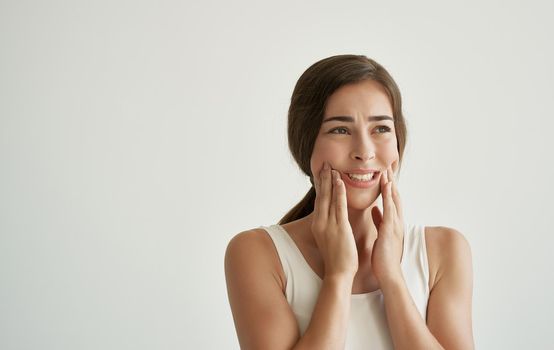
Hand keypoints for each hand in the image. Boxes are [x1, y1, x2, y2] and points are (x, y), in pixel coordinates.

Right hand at [311, 161, 357, 277]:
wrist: (338, 273)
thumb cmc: (337, 257)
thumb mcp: (329, 237)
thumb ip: (330, 224)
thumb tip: (333, 215)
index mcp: (318, 224)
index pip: (319, 200)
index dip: (320, 185)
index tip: (321, 172)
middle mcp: (320, 222)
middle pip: (321, 196)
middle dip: (323, 178)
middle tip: (325, 163)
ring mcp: (328, 225)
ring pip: (329, 198)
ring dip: (331, 181)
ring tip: (332, 167)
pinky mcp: (339, 228)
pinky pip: (339, 207)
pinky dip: (339, 193)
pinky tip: (340, 182)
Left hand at [370, 161, 404, 284]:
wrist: (389, 273)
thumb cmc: (384, 255)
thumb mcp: (381, 233)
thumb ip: (379, 220)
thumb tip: (375, 209)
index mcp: (392, 221)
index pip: (392, 199)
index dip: (389, 184)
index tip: (385, 170)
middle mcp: (396, 220)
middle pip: (395, 195)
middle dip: (392, 179)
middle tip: (389, 163)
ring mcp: (395, 224)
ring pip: (394, 199)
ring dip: (391, 183)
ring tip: (387, 169)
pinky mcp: (390, 230)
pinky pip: (390, 209)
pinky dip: (390, 196)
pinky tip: (387, 186)